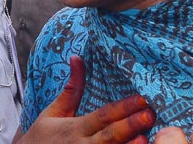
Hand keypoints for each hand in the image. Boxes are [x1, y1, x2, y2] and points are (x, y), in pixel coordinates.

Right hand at [16, 56, 155, 143]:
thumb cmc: (42, 138)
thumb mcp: (53, 111)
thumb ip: (71, 88)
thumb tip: (77, 57)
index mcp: (75, 128)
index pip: (103, 115)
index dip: (123, 108)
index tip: (142, 99)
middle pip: (110, 135)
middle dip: (130, 125)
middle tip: (150, 114)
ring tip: (146, 138)